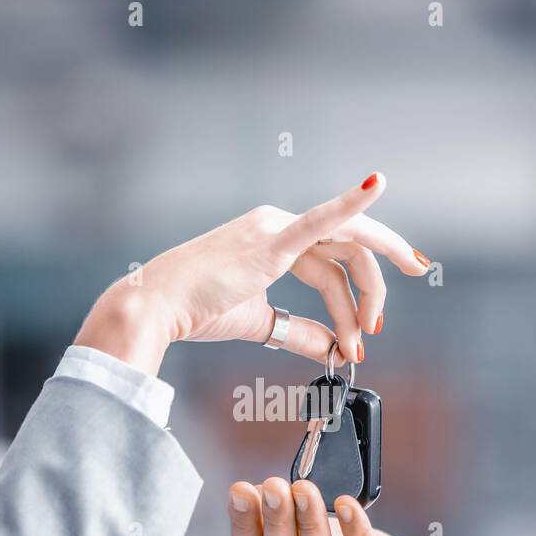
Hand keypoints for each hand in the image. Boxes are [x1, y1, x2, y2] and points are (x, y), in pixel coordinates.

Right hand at [74, 172, 428, 375]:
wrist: (159, 306)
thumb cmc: (197, 309)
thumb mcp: (259, 321)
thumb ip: (299, 332)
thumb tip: (331, 350)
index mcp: (275, 239)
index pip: (332, 265)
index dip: (356, 297)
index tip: (367, 329)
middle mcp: (279, 225)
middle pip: (349, 252)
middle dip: (373, 289)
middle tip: (376, 328)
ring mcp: (275, 227)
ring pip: (346, 246)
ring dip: (367, 289)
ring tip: (368, 330)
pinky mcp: (271, 239)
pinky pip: (320, 219)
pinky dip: (350, 202)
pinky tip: (376, 185)